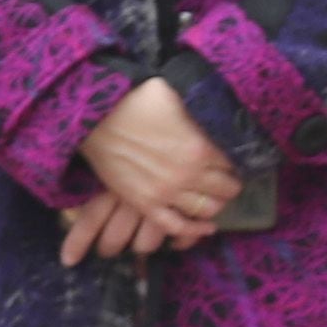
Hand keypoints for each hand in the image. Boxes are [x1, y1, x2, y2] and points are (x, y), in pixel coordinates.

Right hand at [62, 78, 241, 261]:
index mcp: (200, 148)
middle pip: (225, 190)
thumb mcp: (174, 96)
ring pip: (206, 210)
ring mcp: (166, 193)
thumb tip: (211, 112)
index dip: (234, 163)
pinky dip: (194, 231)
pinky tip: (206, 228)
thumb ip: (196, 111)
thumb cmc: (133, 100)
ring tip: (212, 197)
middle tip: (225, 180)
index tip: (229, 161)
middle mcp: (188, 175)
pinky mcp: (144, 204)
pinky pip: (176, 226)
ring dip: (215, 205)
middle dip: (229, 185)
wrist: (93, 117)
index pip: (232, 164)